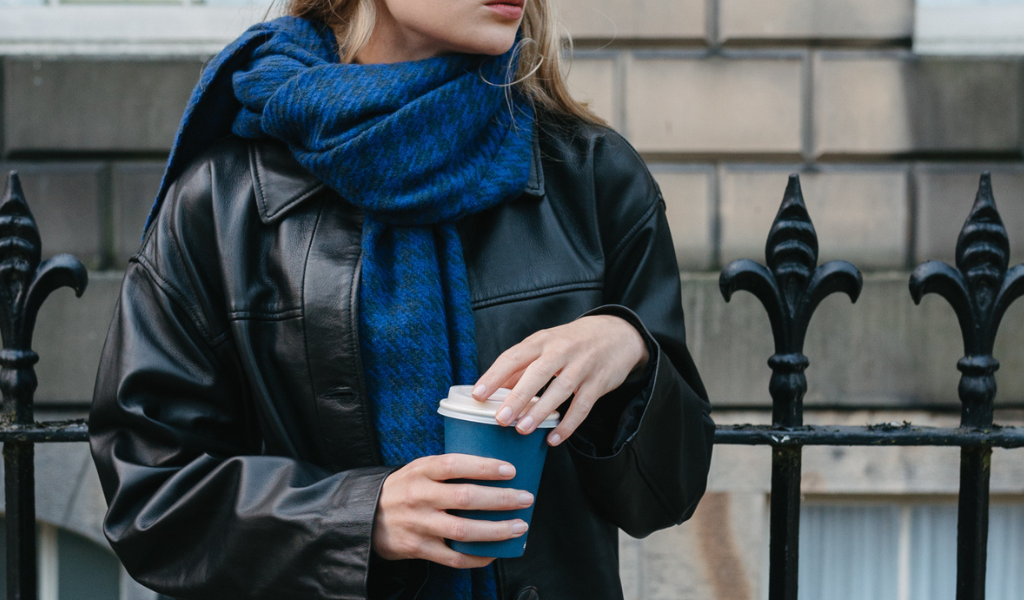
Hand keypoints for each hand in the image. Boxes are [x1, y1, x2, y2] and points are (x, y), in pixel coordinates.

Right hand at [372, 454, 533, 567]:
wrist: (366, 517)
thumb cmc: (404, 488)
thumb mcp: (418, 468)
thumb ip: (447, 467)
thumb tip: (493, 465)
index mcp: (420, 471)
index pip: (455, 464)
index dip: (484, 467)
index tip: (510, 470)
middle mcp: (419, 496)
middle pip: (465, 498)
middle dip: (501, 499)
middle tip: (526, 498)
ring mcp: (419, 524)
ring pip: (463, 531)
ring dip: (496, 530)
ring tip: (520, 527)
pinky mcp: (419, 548)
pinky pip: (454, 557)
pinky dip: (478, 557)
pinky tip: (496, 552)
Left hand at [472, 315, 648, 446]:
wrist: (617, 333)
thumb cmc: (572, 341)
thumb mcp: (545, 344)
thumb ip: (521, 366)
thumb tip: (493, 389)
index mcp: (542, 341)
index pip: (514, 357)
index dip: (494, 376)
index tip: (478, 394)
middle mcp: (561, 350)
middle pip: (537, 373)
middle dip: (518, 396)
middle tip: (500, 418)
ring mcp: (582, 366)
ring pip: (560, 390)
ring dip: (540, 411)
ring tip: (522, 429)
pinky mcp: (598, 383)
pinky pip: (582, 406)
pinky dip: (568, 425)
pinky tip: (553, 438)